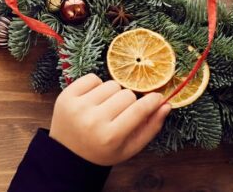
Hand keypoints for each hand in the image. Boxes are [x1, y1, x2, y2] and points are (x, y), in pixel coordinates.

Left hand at [49, 73, 171, 165]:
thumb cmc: (103, 150)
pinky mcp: (66, 96)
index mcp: (110, 136)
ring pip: (111, 84)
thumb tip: (166, 104)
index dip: (152, 101)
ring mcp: (78, 107)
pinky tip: (93, 100)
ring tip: (105, 108)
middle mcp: (93, 120)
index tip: (157, 97)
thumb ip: (151, 127)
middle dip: (129, 102)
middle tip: (120, 113)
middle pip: (126, 94)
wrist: (67, 153)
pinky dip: (97, 86)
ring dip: (113, 94)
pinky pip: (92, 78)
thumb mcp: (130, 147)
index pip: (139, 109)